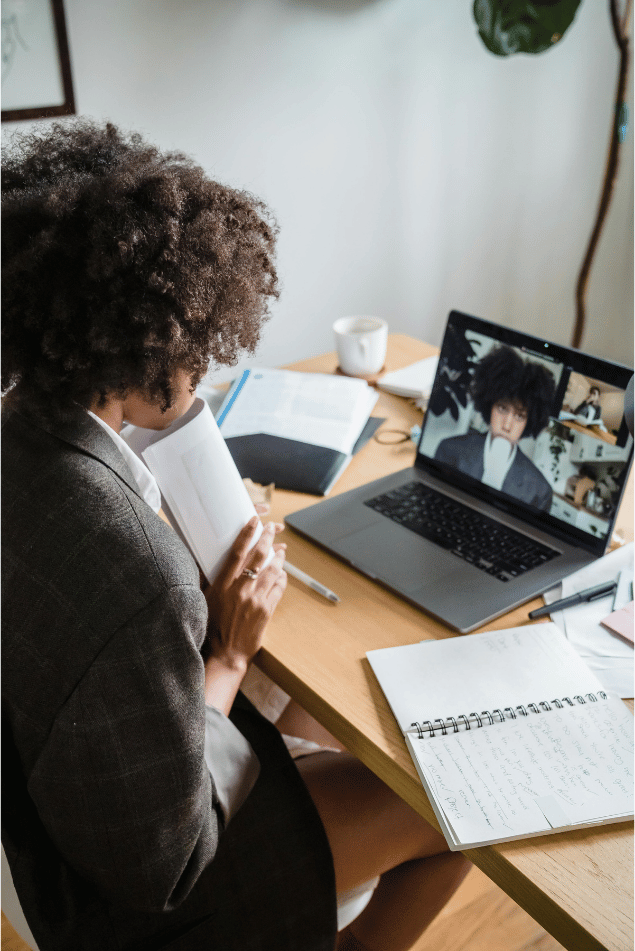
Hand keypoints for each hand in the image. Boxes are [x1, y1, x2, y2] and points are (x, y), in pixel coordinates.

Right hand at [204, 516, 286, 676]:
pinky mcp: (267, 610)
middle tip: (274, 528)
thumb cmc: (213, 628)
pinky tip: (282, 574)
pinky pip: (279, 588)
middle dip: (268, 538)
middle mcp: (240, 589)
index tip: (254, 521)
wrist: (227, 653)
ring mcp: (255, 600)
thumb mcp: (206, 601)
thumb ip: (210, 581)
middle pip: (258, 556)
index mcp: (223, 585)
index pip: (237, 552)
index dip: (247, 534)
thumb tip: (211, 562)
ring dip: (279, 557)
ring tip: (281, 551)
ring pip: (272, 570)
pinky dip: (282, 578)